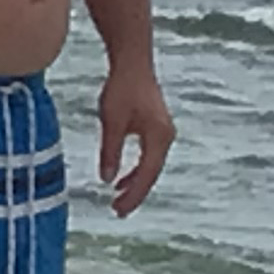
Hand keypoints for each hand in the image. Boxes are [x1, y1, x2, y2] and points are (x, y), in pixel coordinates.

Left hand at [94, 60, 174, 217]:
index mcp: (158, 137)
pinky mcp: (156, 128)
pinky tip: (122, 178)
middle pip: (151, 174)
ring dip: (135, 183)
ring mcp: (163, 133)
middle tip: (118, 211)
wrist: (132, 62)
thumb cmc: (121, 88)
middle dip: (135, 194)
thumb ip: (110, 151)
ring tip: (118, 200)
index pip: (147, 174)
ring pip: (151, 167)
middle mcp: (165, 137)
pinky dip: (136, 170)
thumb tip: (107, 180)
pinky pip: (149, 157)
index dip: (133, 195)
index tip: (118, 210)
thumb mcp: (111, 121)